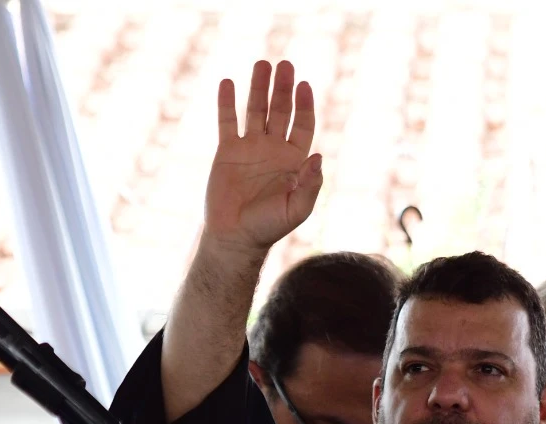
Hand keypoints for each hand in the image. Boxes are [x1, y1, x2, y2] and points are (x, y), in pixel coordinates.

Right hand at [205, 60, 321, 261]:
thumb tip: (318, 156)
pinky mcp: (227, 151)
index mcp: (293, 160)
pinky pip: (227, 121)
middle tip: (285, 64)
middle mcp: (273, 149)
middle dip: (282, 88)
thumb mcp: (296, 209)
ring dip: (258, 87)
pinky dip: (227, 102)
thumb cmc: (268, 227)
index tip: (304, 85)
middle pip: (280, 111)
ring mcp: (250, 148)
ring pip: (255, 110)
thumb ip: (310, 185)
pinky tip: (229, 83)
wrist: (235, 237)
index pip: (302, 124)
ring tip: (262, 64)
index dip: (305, 105)